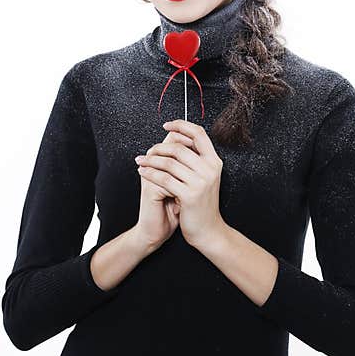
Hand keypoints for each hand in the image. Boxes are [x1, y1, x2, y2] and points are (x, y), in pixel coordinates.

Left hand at [136, 119, 226, 248]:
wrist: (207, 230)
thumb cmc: (201, 204)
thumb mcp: (203, 178)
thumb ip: (194, 159)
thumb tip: (175, 138)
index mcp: (214, 162)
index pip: (199, 133)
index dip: (181, 125)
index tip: (166, 125)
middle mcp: (210, 169)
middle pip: (179, 147)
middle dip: (158, 147)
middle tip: (146, 151)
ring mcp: (201, 182)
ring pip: (169, 162)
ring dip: (151, 160)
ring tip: (140, 161)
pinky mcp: (190, 195)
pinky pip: (164, 178)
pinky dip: (151, 174)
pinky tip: (143, 173)